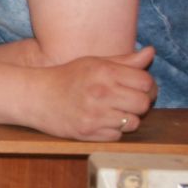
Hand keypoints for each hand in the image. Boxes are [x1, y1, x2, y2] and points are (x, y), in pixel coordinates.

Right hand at [30, 47, 157, 141]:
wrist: (36, 96)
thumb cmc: (67, 77)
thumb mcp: (94, 63)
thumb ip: (124, 60)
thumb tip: (152, 52)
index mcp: (104, 71)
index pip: (146, 82)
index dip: (147, 86)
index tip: (139, 88)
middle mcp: (101, 92)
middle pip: (143, 104)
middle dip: (139, 103)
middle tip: (128, 101)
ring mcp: (94, 114)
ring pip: (133, 123)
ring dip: (126, 119)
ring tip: (113, 112)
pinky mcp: (87, 132)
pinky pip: (117, 136)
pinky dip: (112, 130)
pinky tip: (100, 121)